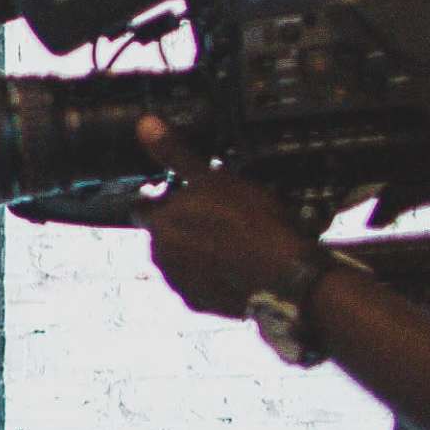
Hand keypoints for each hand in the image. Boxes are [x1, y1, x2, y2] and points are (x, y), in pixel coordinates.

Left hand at [134, 119, 323, 319]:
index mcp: (159, 224)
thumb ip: (176, 154)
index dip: (165, 198)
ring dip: (197, 249)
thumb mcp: (214, 178)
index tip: (186, 194)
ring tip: (231, 239)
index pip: (145, 207)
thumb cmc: (252, 225)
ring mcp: (179, 284)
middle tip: (216, 215)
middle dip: (182, 225)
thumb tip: (146, 125)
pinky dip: (211, 273)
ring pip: (181, 258)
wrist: (285, 278)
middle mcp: (160, 258)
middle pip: (163, 234)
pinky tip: (236, 262)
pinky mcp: (200, 304)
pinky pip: (199, 282)